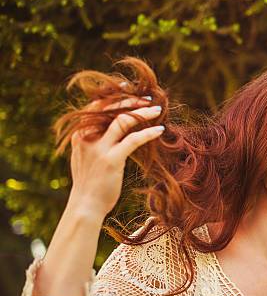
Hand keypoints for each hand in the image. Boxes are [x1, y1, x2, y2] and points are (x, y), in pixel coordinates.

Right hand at [68, 94, 163, 217]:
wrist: (85, 206)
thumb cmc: (89, 184)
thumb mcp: (84, 158)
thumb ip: (92, 142)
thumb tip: (108, 131)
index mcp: (79, 135)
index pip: (96, 107)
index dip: (113, 96)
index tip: (128, 89)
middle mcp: (87, 137)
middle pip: (109, 109)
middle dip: (130, 100)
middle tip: (147, 98)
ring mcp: (99, 148)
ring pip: (123, 121)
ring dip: (142, 113)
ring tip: (157, 110)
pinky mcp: (111, 160)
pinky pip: (133, 140)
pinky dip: (148, 133)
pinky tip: (160, 131)